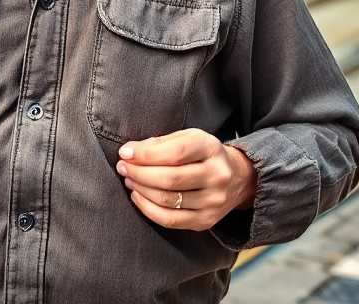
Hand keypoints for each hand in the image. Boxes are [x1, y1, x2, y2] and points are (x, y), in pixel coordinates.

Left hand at [116, 129, 256, 230]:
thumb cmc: (202, 154)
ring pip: (168, 200)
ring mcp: (214, 201)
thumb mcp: (187, 138)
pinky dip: (148, 209)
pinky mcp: (206, 221)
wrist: (237, 178)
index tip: (125, 153)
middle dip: (139, 173)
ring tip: (129, 179)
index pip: (175, 152)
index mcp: (210, 148)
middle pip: (170, 179)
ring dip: (141, 189)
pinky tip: (138, 197)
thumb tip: (129, 152)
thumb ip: (159, 143)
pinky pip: (171, 220)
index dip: (146, 154)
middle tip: (122, 167)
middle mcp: (217, 175)